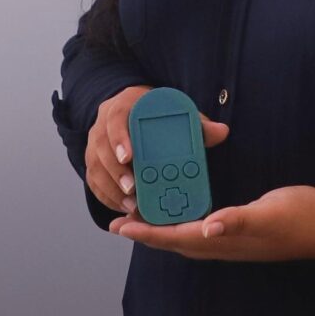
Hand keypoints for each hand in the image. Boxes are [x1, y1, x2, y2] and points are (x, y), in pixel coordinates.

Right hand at [84, 85, 227, 217]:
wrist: (131, 112)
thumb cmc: (154, 114)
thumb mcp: (175, 112)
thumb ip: (197, 124)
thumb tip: (221, 132)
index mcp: (123, 107)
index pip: (116, 119)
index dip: (120, 139)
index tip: (129, 157)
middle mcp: (102, 125)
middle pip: (103, 148)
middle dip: (117, 172)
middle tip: (134, 189)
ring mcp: (94, 145)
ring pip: (96, 168)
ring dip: (113, 189)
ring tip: (133, 206)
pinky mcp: (93, 163)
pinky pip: (94, 182)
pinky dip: (107, 197)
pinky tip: (124, 208)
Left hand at [110, 184, 314, 262]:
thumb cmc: (300, 217)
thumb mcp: (269, 213)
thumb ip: (238, 220)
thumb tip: (208, 228)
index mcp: (225, 241)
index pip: (176, 238)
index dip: (147, 233)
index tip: (121, 226)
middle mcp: (224, 246)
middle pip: (175, 242)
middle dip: (146, 233)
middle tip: (119, 221)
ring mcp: (232, 242)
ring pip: (186, 239)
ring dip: (162, 230)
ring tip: (141, 218)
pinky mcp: (240, 233)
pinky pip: (201, 232)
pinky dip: (183, 223)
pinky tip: (182, 212)